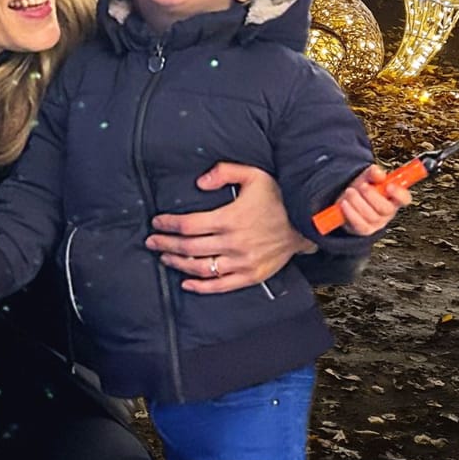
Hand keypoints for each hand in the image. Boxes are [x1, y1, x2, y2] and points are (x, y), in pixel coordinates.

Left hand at [145, 162, 314, 293]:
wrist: (307, 222)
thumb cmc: (278, 197)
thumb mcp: (254, 175)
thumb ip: (224, 172)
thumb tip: (199, 182)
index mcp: (230, 218)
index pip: (189, 224)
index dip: (168, 224)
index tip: (157, 222)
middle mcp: (234, 243)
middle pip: (189, 247)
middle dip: (166, 244)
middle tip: (151, 241)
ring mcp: (242, 262)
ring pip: (201, 267)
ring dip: (178, 264)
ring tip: (164, 257)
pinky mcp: (251, 275)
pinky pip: (221, 285)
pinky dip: (201, 287)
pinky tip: (186, 282)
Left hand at [335, 163, 412, 235]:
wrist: (347, 200)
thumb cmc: (363, 188)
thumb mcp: (368, 177)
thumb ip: (373, 173)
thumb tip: (377, 172)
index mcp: (394, 198)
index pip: (405, 198)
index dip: (399, 194)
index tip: (389, 186)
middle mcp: (388, 212)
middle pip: (386, 209)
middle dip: (372, 196)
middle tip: (362, 186)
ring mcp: (377, 222)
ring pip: (371, 216)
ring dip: (358, 202)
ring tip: (349, 192)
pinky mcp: (365, 229)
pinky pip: (360, 224)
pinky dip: (351, 213)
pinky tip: (344, 203)